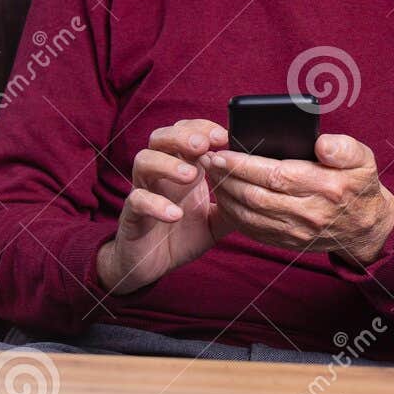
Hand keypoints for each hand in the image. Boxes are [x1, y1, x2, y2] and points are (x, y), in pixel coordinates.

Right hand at [96, 119, 232, 295]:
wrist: (150, 265)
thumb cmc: (181, 235)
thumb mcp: (216, 219)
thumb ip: (234, 202)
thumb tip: (261, 188)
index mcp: (182, 169)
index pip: (187, 133)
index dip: (203, 129)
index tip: (224, 136)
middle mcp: (161, 174)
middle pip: (161, 137)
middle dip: (182, 136)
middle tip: (203, 145)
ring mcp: (144, 191)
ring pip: (144, 160)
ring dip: (168, 164)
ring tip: (191, 176)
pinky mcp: (132, 215)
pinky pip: (136, 200)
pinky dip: (155, 203)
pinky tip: (174, 214)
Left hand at [206, 133, 393, 263]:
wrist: (365, 226)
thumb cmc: (358, 185)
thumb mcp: (363, 159)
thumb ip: (344, 148)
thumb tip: (321, 144)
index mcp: (326, 187)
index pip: (276, 175)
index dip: (245, 165)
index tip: (223, 152)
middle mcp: (309, 212)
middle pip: (256, 196)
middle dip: (227, 177)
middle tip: (207, 160)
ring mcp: (297, 231)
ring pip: (250, 215)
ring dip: (226, 195)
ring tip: (211, 176)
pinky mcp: (287, 243)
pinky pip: (253, 231)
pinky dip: (234, 215)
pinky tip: (225, 198)